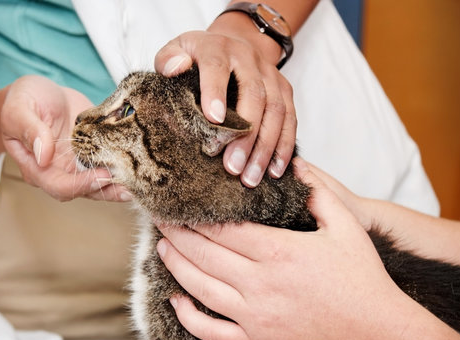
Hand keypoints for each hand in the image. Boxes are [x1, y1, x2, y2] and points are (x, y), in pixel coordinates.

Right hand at [0, 75, 130, 200]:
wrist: (40, 92)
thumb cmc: (23, 100)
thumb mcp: (19, 109)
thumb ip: (29, 130)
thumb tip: (44, 156)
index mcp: (37, 167)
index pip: (59, 186)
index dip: (81, 184)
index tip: (101, 175)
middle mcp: (59, 172)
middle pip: (84, 191)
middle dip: (107, 190)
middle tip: (129, 185)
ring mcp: (78, 165)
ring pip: (100, 184)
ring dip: (119, 185)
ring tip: (140, 182)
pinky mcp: (94, 154)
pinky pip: (108, 166)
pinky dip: (124, 169)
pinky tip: (140, 167)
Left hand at [155, 18, 295, 187]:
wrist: (232, 43)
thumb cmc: (198, 57)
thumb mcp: (177, 50)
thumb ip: (168, 59)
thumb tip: (174, 69)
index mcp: (218, 48)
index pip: (217, 67)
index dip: (216, 91)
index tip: (214, 119)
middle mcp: (249, 58)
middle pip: (254, 95)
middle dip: (245, 134)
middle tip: (232, 167)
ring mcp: (271, 74)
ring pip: (276, 111)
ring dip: (265, 147)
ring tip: (251, 177)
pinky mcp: (285, 90)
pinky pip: (290, 119)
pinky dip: (284, 146)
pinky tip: (274, 170)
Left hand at [155, 158, 453, 339]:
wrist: (382, 336)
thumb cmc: (365, 281)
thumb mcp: (346, 228)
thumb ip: (319, 194)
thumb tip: (298, 166)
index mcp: (280, 252)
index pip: (223, 228)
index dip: (196, 216)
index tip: (178, 205)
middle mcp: (261, 284)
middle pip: (204, 254)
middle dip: (177, 234)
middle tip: (159, 220)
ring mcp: (256, 316)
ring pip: (200, 288)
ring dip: (176, 266)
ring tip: (162, 248)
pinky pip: (212, 332)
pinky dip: (189, 316)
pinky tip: (176, 300)